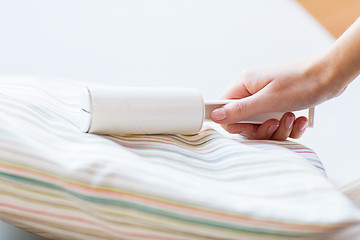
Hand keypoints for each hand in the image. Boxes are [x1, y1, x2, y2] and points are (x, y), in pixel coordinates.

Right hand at [211, 60, 345, 139]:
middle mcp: (251, 91)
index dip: (233, 122)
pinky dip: (287, 126)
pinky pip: (274, 123)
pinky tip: (299, 119)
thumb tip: (215, 116)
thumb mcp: (268, 100)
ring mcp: (264, 98)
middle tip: (275, 123)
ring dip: (277, 128)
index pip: (222, 108)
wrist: (330, 76)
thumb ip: (239, 110)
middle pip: (242, 121)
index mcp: (243, 84)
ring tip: (291, 118)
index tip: (250, 127)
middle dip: (261, 128)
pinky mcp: (276, 104)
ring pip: (259, 125)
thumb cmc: (301, 83)